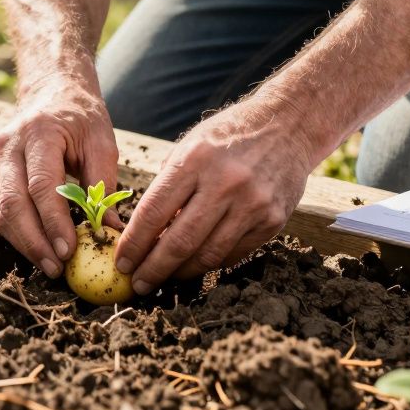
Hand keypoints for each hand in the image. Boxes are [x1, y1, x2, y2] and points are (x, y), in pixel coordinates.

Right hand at [0, 76, 121, 278]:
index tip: (69, 250)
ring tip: (50, 266)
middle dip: (34, 242)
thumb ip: (103, 185)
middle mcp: (9, 146)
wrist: (52, 91)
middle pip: (13, 203)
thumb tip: (109, 230)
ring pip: (1, 211)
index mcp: (38, 132)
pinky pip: (0, 210)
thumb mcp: (102, 141)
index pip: (41, 184)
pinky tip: (39, 249)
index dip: (53, 221)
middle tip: (57, 269)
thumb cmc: (81, 117)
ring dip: (24, 244)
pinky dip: (19, 234)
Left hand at [114, 97, 317, 293]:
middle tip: (138, 284)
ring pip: (208, 256)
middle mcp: (225, 183)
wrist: (288, 126)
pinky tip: (196, 263)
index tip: (121, 262)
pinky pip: (233, 254)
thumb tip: (144, 233)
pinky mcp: (273, 221)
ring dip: (181, 273)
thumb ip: (168, 186)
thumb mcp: (190, 146)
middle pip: (180, 242)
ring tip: (165, 278)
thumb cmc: (229, 136)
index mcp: (195, 160)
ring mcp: (252, 204)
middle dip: (153, 269)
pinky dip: (210, 263)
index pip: (154, 212)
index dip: (134, 243)